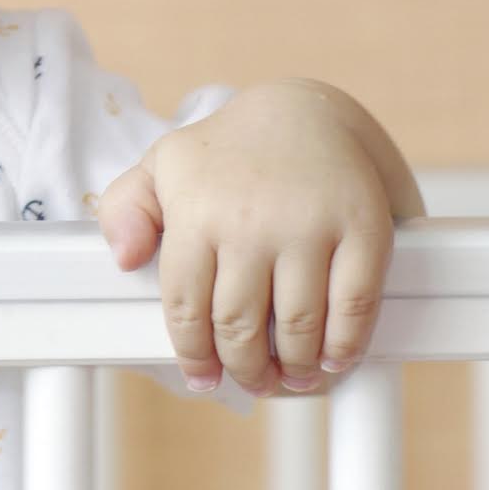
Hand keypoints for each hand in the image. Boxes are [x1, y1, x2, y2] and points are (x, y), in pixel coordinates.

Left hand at [95, 80, 399, 396]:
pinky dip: (344, 345)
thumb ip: (125, 208)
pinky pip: (354, 306)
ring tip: (292, 378)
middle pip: (240, 326)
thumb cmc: (230, 151)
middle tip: (253, 381)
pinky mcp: (363, 226)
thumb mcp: (163, 165)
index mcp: (197, 211)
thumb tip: (125, 259)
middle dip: (245, 369)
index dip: (194, 355)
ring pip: (298, 326)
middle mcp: (250, 220)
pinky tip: (334, 358)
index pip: (186, 307)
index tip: (204, 379)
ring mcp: (309, 224)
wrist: (311, 108)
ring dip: (295, 368)